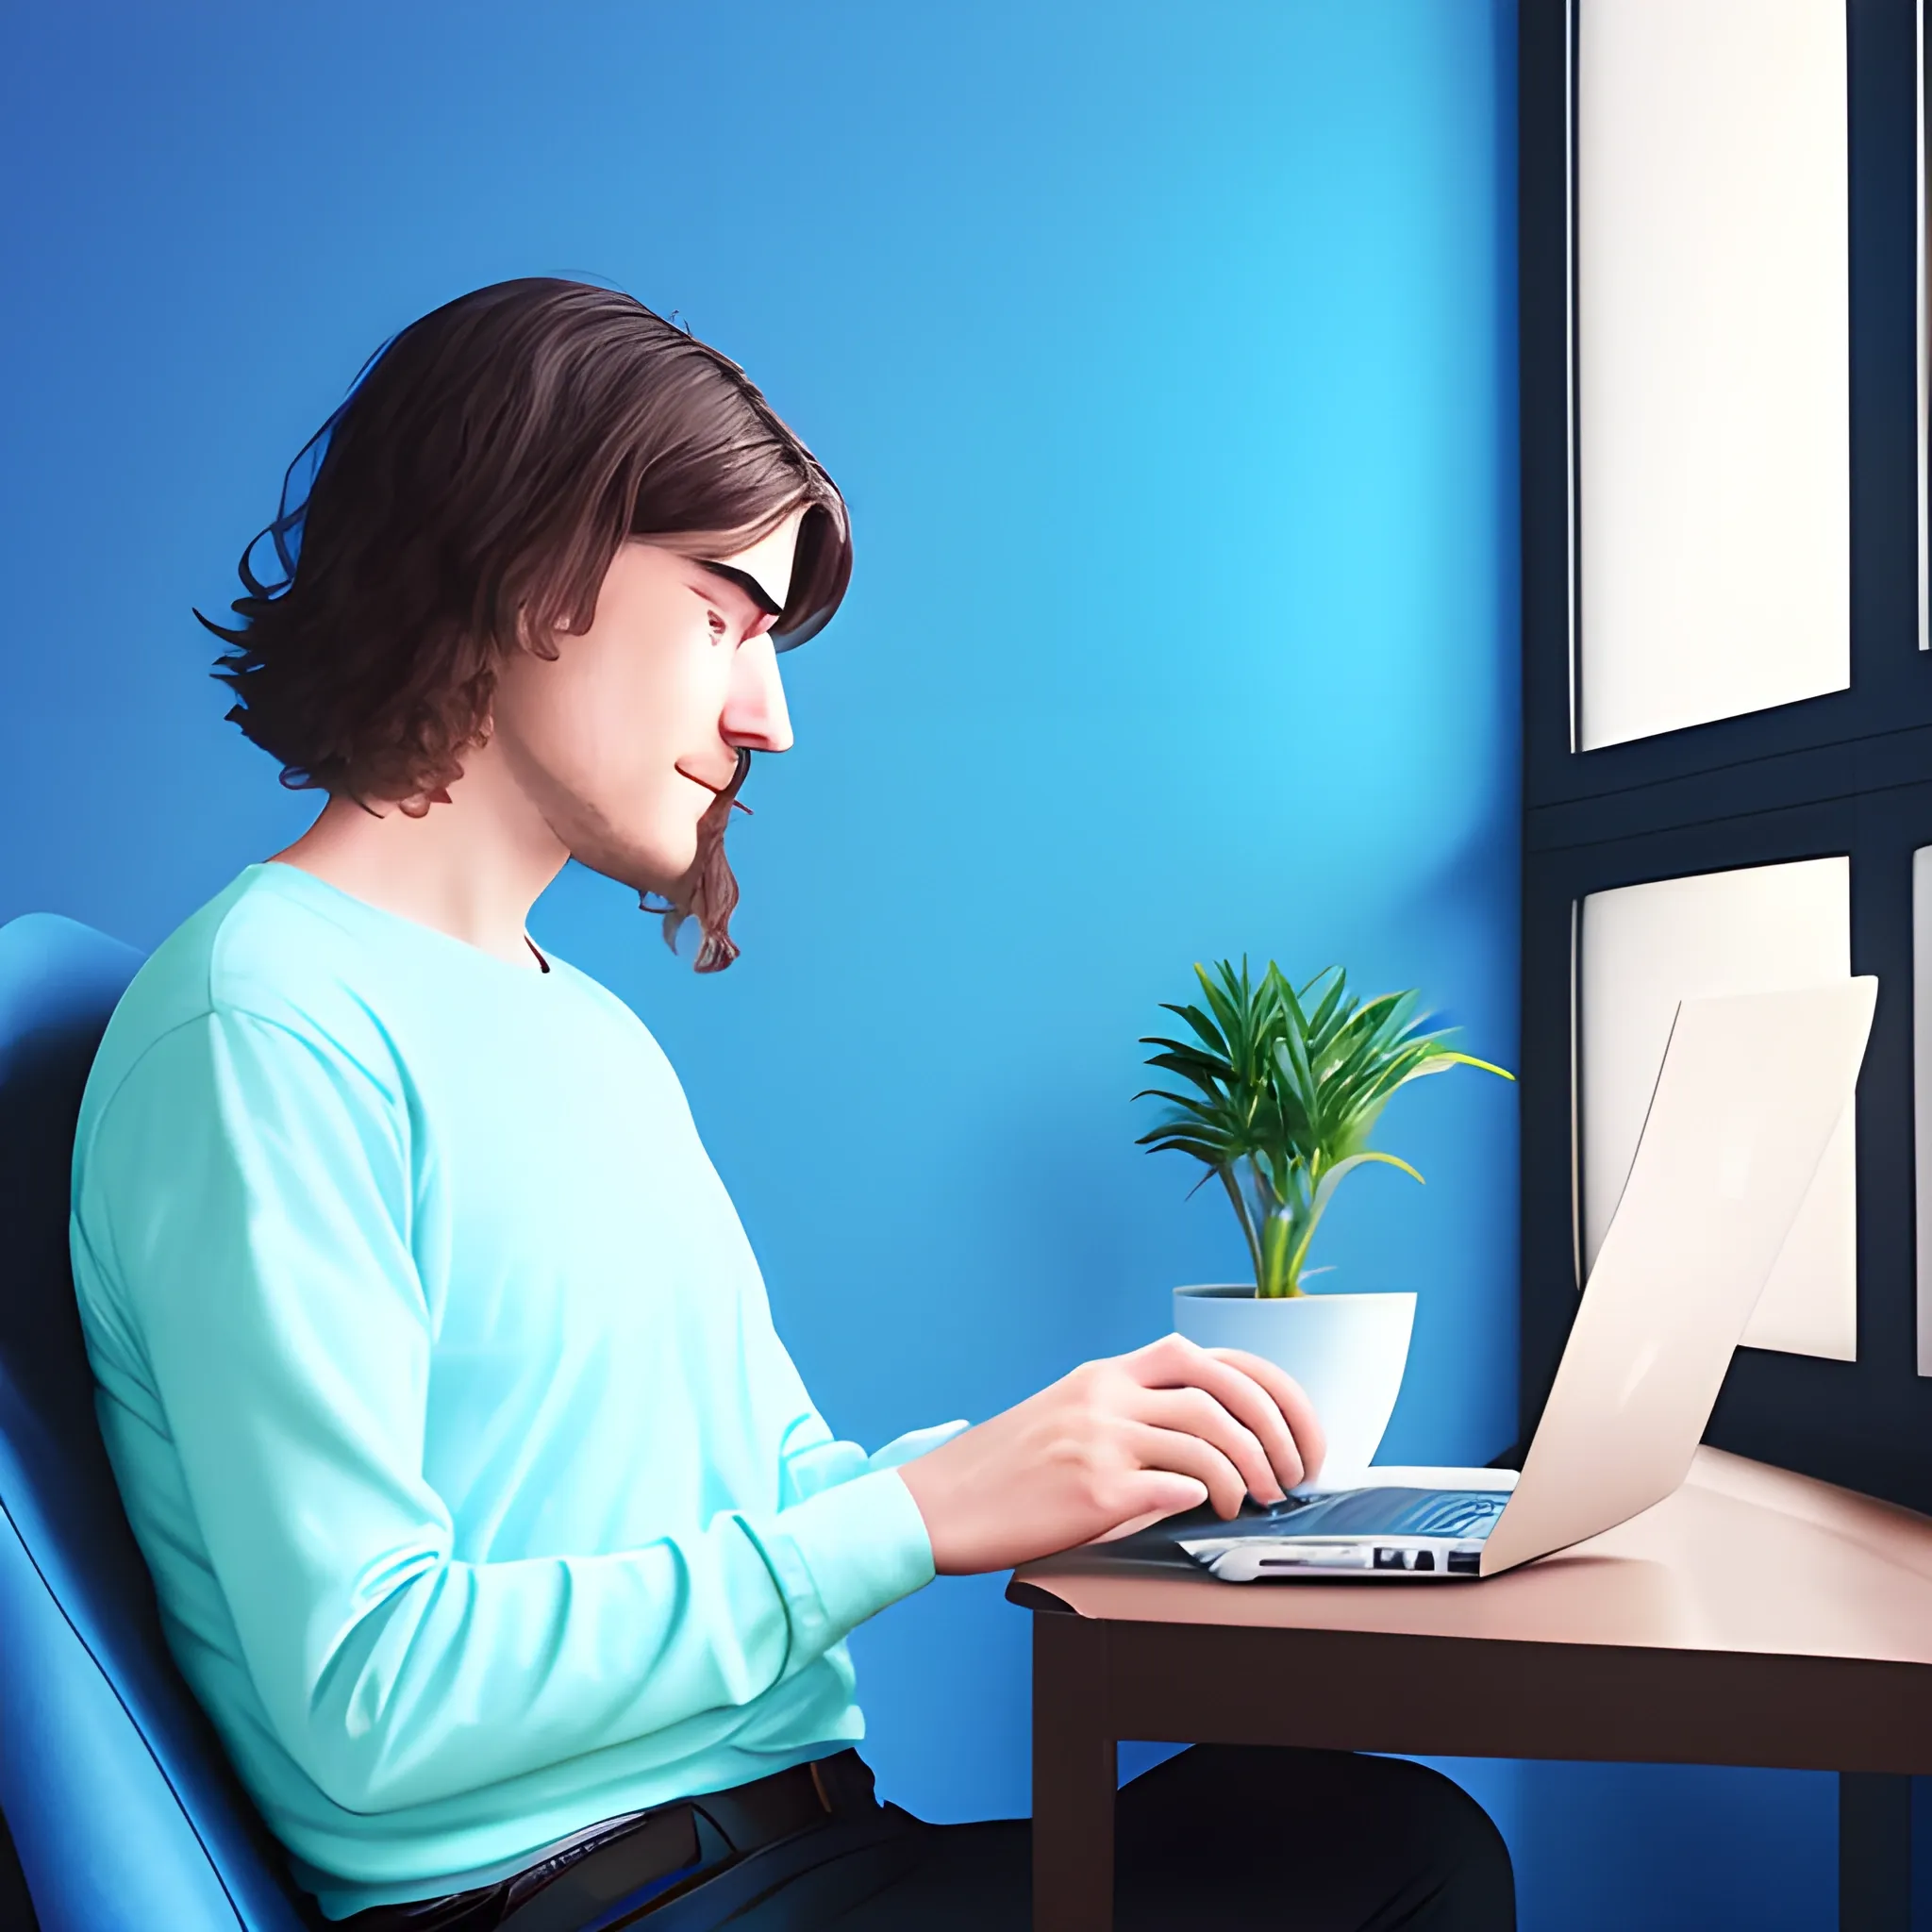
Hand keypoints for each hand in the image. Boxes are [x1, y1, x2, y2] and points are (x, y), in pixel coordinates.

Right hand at [895, 1333, 1324, 1574]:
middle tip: (1291, 1474)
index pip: (1209, 1356)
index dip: (1269, 1389)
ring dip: (1246, 1477)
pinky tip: (1202, 1511)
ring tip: (1247, 1504)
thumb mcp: (1070, 1418)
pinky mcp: (1094, 1488)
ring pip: (1210, 1440)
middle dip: (1277, 1432)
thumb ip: (1135, 1417)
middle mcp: (1107, 1395)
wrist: (939, 1504)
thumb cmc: (1005, 1471)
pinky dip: (1203, 1498)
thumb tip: (1217, 1448)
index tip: (1297, 1429)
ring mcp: (1100, 1438)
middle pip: (1223, 1389)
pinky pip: (1176, 1485)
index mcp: (1107, 1373)